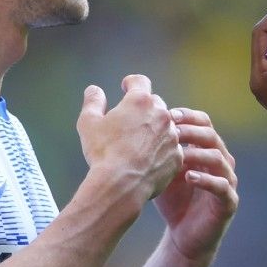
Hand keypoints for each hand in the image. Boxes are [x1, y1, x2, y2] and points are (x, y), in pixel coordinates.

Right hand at [78, 74, 182, 203]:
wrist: (122, 185)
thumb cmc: (103, 152)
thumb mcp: (89, 123)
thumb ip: (93, 102)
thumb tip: (94, 90)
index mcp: (140, 102)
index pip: (140, 81)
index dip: (131, 82)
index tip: (126, 87)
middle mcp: (162, 115)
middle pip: (155, 103)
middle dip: (143, 108)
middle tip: (130, 120)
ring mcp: (172, 136)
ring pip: (166, 126)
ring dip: (155, 129)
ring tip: (139, 143)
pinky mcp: (177, 156)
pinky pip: (171, 148)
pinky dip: (161, 150)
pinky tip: (148, 159)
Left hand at [155, 106, 238, 266]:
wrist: (184, 236)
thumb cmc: (174, 200)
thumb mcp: (163, 171)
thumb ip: (158, 150)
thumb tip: (135, 124)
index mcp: (207, 150)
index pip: (204, 124)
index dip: (188, 117)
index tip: (167, 115)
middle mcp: (221, 162)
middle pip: (212, 137)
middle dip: (191, 132)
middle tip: (172, 131)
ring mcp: (228, 182)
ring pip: (220, 159)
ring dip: (198, 154)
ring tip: (179, 154)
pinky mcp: (228, 203)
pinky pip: (222, 187)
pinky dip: (206, 180)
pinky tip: (188, 176)